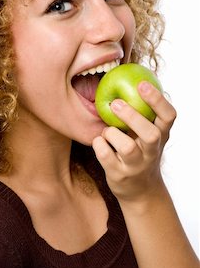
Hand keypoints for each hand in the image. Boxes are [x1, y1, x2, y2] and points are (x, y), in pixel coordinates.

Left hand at [92, 81, 176, 204]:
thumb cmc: (140, 151)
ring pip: (127, 147)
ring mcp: (137, 165)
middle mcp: (152, 151)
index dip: (157, 100)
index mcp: (162, 136)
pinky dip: (99, 145)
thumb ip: (142, 113)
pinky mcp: (119, 175)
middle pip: (150, 134)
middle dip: (133, 117)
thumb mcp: (146, 134)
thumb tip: (127, 77)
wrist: (140, 190)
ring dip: (112, 134)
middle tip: (116, 103)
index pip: (169, 116)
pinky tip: (99, 142)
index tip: (142, 84)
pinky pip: (106, 156)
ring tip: (107, 131)